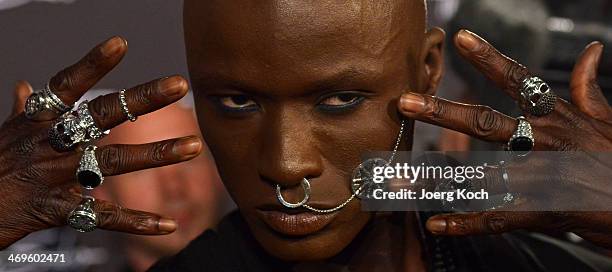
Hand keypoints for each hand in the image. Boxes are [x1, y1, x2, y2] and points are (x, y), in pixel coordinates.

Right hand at [0, 37, 202, 248]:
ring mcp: (53, 177)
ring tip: (194, 147)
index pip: (66, 85)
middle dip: (141, 100)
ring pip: (111, 162)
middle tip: (179, 85)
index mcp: (36, 121)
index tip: (121, 43)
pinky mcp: (55, 211)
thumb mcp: (4, 133)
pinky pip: (102, 216)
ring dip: (156, 154)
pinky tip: (169, 224)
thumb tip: (26, 86)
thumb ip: (23, 110)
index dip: (92, 64)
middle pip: (99, 116)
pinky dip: (136, 222)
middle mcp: (48, 144)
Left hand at [397, 30, 611, 248]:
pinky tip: (437, 223)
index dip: (490, 58)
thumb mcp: (608, 121)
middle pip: (486, 123)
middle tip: (407, 102)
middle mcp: (544, 144)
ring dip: (436, 180)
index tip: (461, 38)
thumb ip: (589, 88)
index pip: (519, 80)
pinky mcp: (543, 213)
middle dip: (444, 112)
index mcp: (557, 118)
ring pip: (479, 176)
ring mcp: (541, 179)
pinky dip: (465, 223)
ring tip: (399, 179)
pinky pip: (496, 218)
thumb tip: (591, 50)